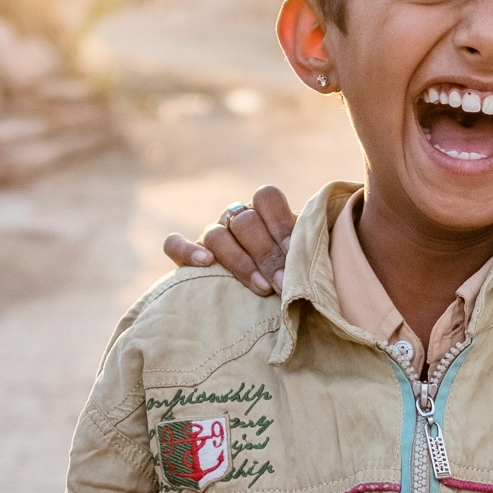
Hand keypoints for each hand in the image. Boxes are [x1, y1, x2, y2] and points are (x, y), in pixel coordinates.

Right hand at [161, 185, 297, 296]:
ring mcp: (212, 235)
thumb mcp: (306, 255)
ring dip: (240, 262)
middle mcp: (237, 218)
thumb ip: (310, 246)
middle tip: (284, 283)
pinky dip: (186, 250)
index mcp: (265, 210)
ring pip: (216, 235)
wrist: (273, 294)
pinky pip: (174, 245)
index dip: (281, 224)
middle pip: (245, 222)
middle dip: (267, 254)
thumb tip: (318, 253)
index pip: (267, 197)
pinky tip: (205, 263)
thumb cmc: (295, 273)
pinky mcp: (189, 256)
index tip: (297, 253)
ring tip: (261, 287)